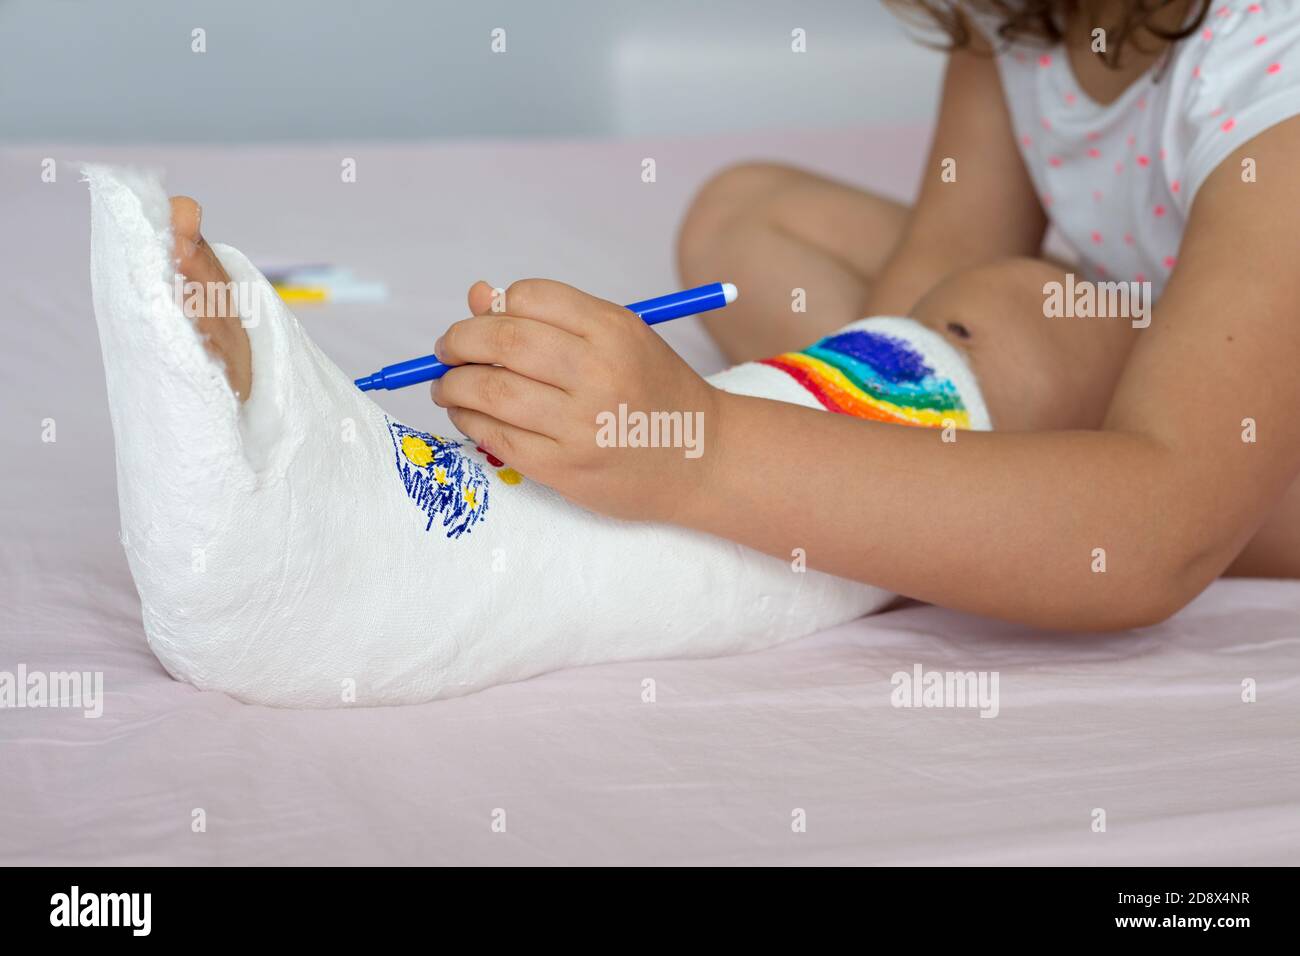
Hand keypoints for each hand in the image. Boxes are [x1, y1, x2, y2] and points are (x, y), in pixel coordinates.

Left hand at [431, 279, 722, 522]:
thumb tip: (477, 296)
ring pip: (489, 391)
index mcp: (614, 330)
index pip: (530, 297)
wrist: (703, 459)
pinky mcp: (565, 467)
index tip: (480, 320)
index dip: (494, 306)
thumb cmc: (654, 392)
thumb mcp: (620, 339)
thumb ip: (552, 317)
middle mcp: (598, 373)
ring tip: (447, 385)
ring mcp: (580, 424)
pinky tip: (467, 413)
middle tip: (446, 350)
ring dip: (452, 385)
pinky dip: (468, 420)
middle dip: (458, 342)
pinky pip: (496, 436)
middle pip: (501, 342)